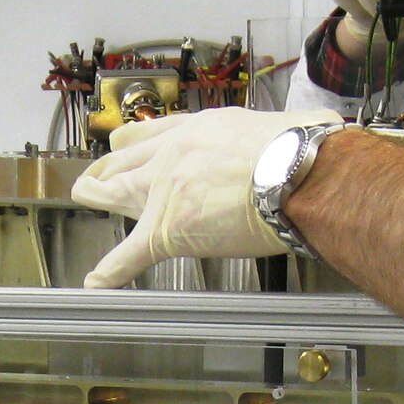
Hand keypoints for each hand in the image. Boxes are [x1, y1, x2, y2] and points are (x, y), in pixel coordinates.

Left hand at [71, 107, 342, 287]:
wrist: (300, 170)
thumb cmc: (305, 149)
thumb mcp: (289, 123)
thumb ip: (286, 133)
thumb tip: (318, 132)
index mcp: (203, 129)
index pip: (155, 134)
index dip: (135, 143)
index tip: (124, 146)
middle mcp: (175, 153)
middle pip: (126, 160)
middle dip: (108, 167)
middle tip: (95, 174)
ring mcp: (166, 189)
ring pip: (117, 193)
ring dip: (97, 196)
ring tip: (85, 197)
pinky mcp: (168, 228)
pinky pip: (130, 252)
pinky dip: (112, 268)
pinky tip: (98, 280)